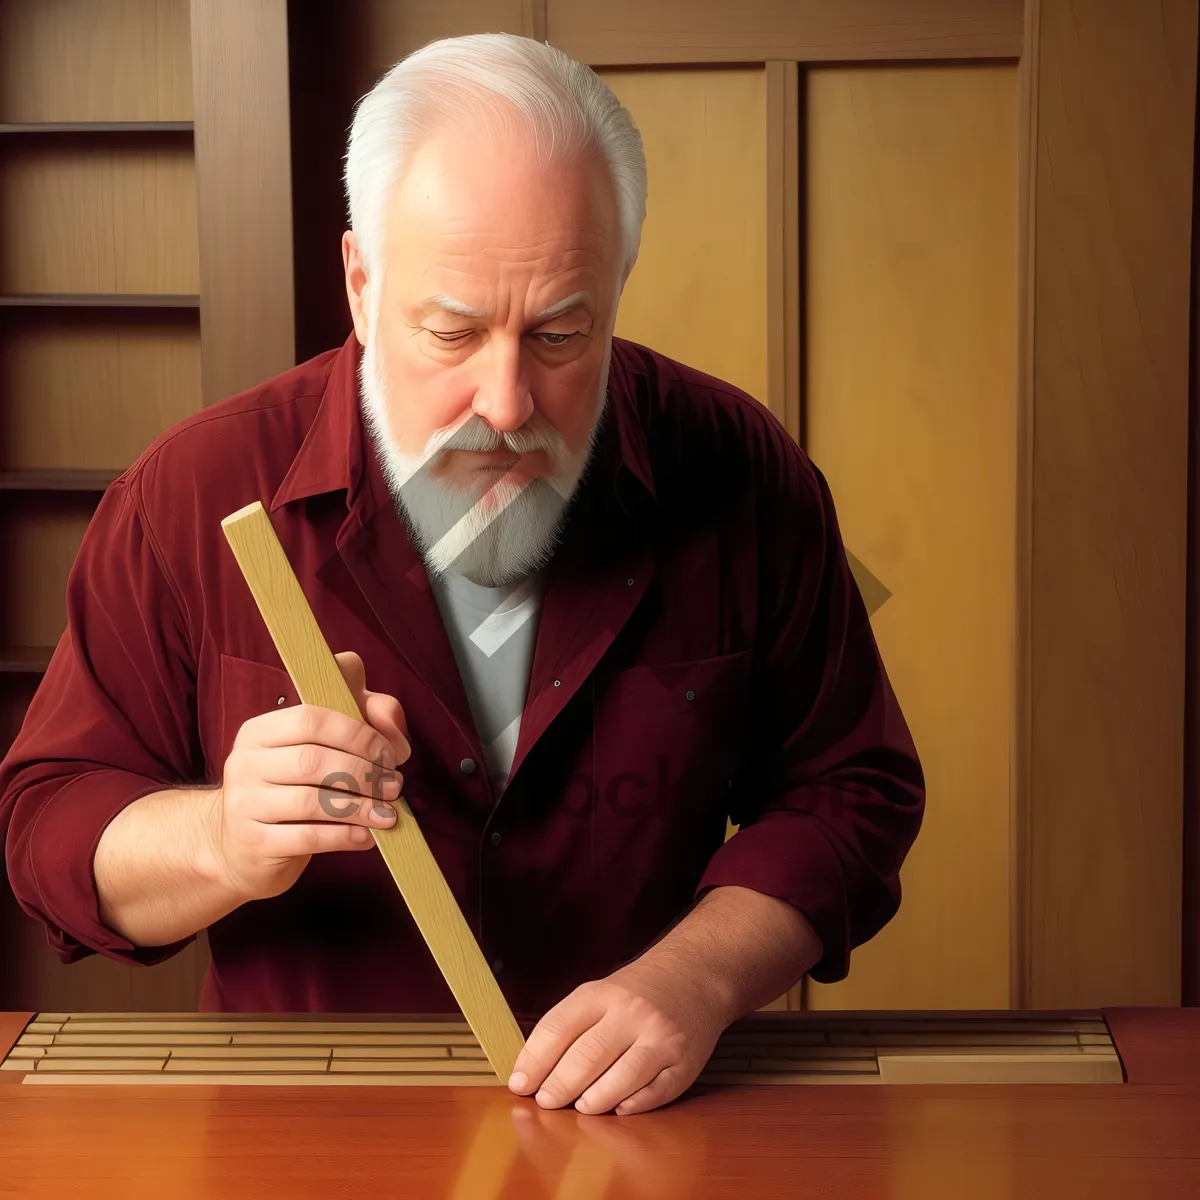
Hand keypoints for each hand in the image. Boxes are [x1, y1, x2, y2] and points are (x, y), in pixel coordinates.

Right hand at [206, 650, 410, 901]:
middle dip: (364, 773)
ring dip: (361, 807)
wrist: (241, 848)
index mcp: (260, 731)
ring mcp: (244, 804)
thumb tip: (387, 718)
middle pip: (313, 761)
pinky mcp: (254, 843)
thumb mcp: (323, 746)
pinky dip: (345, 837)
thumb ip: (363, 716)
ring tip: (387, 814)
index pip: (311, 719)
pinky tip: (367, 837)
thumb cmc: (294, 788)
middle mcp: (245, 762)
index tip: (389, 754)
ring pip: (312, 802)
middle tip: (392, 787)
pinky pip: (308, 837)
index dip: (358, 735)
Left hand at [507, 956, 727, 1115]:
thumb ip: (568, 1026)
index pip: (559, 1027)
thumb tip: (529, 1070)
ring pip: (621, 1077)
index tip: (520, 1083)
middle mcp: (632, 1013)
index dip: (534, 1059)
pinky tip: (619, 1109)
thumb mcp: (599, 993)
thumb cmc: (636, 992)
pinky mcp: (685, 1062)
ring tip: (579, 1107)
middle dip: (559, 1085)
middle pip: (587, 1056)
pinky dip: (634, 1104)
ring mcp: (661, 1038)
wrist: (694, 975)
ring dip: (594, 1099)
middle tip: (545, 1102)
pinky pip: (656, 1091)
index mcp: (603, 993)